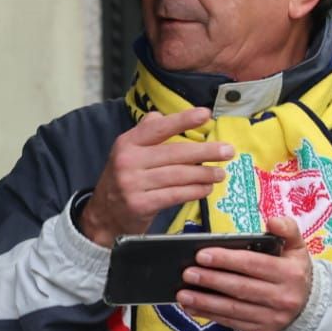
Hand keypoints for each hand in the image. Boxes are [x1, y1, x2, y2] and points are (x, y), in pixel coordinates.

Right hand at [79, 108, 230, 247]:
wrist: (104, 215)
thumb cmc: (123, 180)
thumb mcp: (127, 153)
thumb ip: (145, 133)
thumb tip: (161, 116)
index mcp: (127, 143)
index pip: (158, 128)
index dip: (183, 120)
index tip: (205, 115)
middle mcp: (128, 161)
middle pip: (174, 153)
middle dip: (205, 151)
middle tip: (227, 151)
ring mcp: (133, 184)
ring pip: (178, 175)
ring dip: (204, 174)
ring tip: (220, 173)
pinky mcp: (141, 204)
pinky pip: (175, 195)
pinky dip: (194, 191)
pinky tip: (206, 189)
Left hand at [176, 216, 312, 330]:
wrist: (310, 306)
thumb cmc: (294, 271)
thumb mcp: (297, 247)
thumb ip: (287, 229)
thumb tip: (272, 221)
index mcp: (290, 273)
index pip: (253, 264)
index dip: (226, 260)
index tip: (201, 255)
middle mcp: (283, 297)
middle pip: (240, 288)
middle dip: (210, 280)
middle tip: (187, 273)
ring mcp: (272, 316)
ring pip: (233, 309)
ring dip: (205, 302)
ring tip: (182, 294)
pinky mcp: (262, 330)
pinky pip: (232, 322)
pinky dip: (210, 315)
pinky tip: (193, 308)